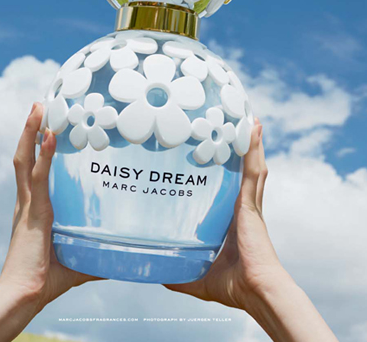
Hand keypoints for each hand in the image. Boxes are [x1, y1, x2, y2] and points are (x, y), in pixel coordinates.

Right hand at [0, 102, 99, 316]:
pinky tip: (52, 136)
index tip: (46, 125)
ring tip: (39, 107)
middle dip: (31, 129)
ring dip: (31, 131)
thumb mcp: (77, 259)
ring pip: (25, 159)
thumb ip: (96, 254)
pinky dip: (44, 155)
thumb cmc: (47, 279)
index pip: (33, 168)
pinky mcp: (33, 210)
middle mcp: (27, 200)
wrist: (25, 294)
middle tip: (41, 105)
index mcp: (34, 207)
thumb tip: (120, 258)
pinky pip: (37, 176)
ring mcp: (27, 203)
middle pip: (25, 155)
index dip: (37, 146)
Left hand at [164, 120, 283, 310]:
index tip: (219, 148)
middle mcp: (244, 206)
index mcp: (233, 218)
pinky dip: (254, 147)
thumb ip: (178, 272)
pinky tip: (254, 127)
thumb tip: (154, 272)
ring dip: (249, 141)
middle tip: (233, 123)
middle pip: (242, 169)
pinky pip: (253, 170)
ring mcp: (250, 202)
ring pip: (250, 164)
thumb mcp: (198, 276)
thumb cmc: (234, 286)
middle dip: (240, 147)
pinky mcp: (252, 203)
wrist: (256, 292)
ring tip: (247, 117)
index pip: (230, 186)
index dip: (227, 167)